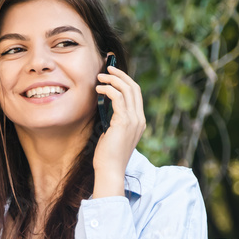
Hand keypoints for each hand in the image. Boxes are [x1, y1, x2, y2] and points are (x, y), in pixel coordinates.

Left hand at [93, 64, 145, 195]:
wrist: (110, 169)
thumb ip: (115, 119)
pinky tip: (99, 90)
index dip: (126, 81)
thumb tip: (106, 104)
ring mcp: (134, 120)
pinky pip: (117, 97)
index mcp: (139, 121)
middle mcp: (139, 119)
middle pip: (134, 87)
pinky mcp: (123, 121)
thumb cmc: (109, 154)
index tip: (113, 75)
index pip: (136, 94)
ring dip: (112, 80)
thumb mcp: (114, 133)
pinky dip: (108, 90)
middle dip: (120, 75)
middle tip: (107, 69)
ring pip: (126, 90)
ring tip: (99, 77)